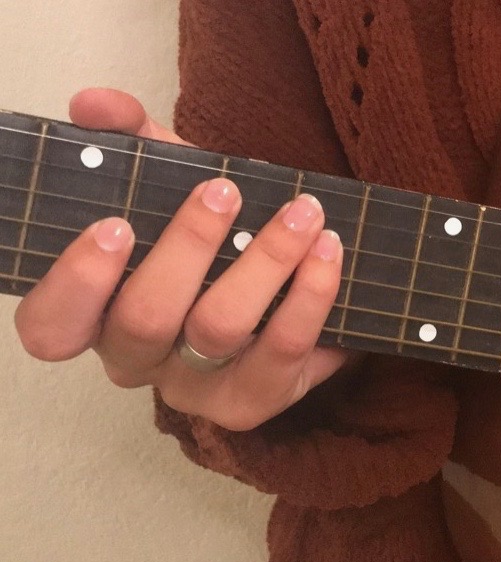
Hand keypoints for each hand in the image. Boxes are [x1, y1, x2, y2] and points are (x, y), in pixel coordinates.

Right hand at [15, 88, 355, 430]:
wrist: (292, 287)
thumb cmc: (215, 235)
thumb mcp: (171, 181)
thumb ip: (134, 140)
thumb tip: (96, 103)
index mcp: (96, 313)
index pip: (52, 325)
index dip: (76, 283)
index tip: (116, 224)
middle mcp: (137, 359)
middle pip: (145, 319)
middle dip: (188, 247)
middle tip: (224, 190)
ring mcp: (195, 388)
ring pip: (219, 330)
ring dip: (265, 262)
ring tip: (303, 212)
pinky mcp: (255, 400)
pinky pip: (283, 352)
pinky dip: (311, 296)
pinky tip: (329, 250)